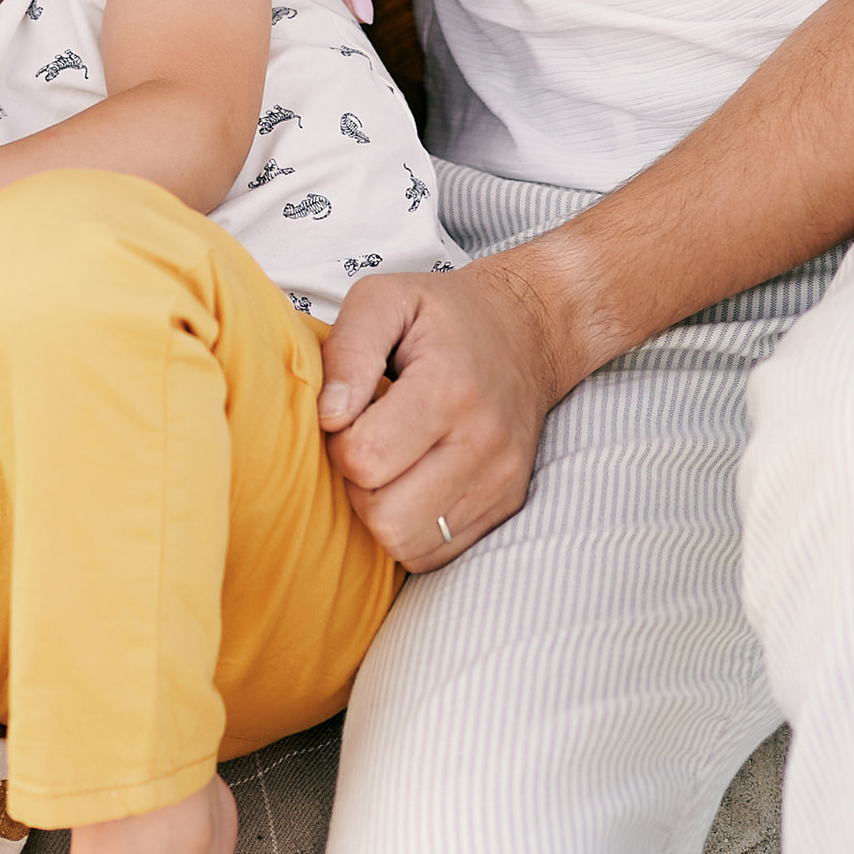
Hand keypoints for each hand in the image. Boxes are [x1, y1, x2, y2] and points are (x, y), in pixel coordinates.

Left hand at [316, 253, 572, 569]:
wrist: (525, 331)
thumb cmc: (443, 315)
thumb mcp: (383, 299)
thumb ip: (347, 350)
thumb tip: (328, 417)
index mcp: (449, 387)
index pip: (365, 457)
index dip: (339, 441)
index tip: (350, 412)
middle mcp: (484, 444)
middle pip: (386, 517)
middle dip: (357, 487)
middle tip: (364, 445)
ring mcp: (500, 482)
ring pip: (408, 545)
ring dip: (381, 512)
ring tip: (387, 465)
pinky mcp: (505, 506)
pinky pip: (435, 554)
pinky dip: (409, 529)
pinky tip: (410, 485)